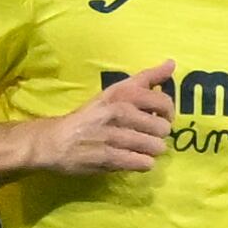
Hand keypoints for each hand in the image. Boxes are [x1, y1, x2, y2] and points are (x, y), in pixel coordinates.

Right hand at [33, 61, 176, 174]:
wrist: (56, 140)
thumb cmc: (90, 115)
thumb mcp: (115, 91)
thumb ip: (146, 78)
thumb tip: (172, 63)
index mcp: (123, 93)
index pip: (164, 102)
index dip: (167, 113)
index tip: (158, 117)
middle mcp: (120, 111)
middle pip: (163, 128)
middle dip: (157, 135)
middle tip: (144, 135)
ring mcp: (115, 136)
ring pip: (156, 147)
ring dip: (150, 151)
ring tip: (137, 148)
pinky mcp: (111, 158)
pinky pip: (144, 163)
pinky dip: (141, 163)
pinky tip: (132, 159)